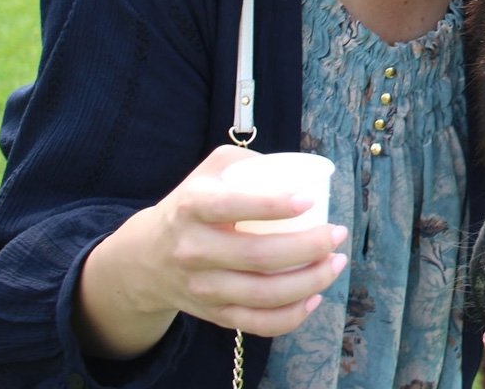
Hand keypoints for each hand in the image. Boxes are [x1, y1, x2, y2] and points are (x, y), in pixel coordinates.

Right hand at [75, 145, 347, 358]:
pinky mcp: (212, 314)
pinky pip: (256, 323)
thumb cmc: (192, 204)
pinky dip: (290, 317)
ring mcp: (202, 288)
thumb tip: (299, 171)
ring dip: (309, 282)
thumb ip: (249, 162)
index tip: (309, 200)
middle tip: (338, 233)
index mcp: (192, 207)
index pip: (233, 206)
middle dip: (308, 247)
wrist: (146, 258)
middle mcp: (193, 251)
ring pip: (262, 295)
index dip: (274, 205)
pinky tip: (314, 298)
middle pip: (257, 256)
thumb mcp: (209, 171)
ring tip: (337, 262)